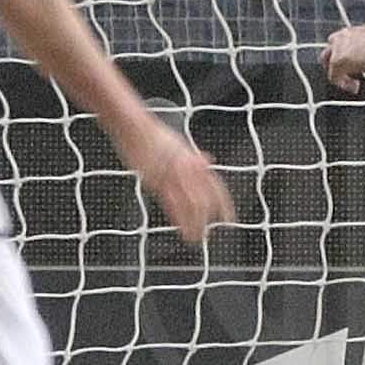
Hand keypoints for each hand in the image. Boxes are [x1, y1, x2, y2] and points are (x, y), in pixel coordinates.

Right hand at [125, 125, 234, 243]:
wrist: (135, 126)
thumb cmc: (153, 135)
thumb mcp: (179, 143)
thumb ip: (194, 156)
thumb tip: (208, 160)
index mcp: (193, 159)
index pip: (215, 186)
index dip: (224, 204)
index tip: (229, 219)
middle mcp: (187, 167)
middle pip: (205, 197)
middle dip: (210, 216)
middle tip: (210, 232)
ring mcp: (173, 173)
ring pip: (192, 202)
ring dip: (196, 222)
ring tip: (197, 237)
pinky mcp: (157, 178)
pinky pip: (173, 202)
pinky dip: (179, 218)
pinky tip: (183, 228)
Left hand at [323, 23, 364, 94]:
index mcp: (349, 32)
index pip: (339, 43)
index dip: (345, 54)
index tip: (354, 61)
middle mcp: (340, 38)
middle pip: (328, 52)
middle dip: (333, 63)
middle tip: (343, 73)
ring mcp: (336, 50)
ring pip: (329, 64)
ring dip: (338, 73)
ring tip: (350, 82)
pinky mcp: (336, 63)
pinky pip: (333, 77)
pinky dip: (343, 84)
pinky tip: (354, 87)